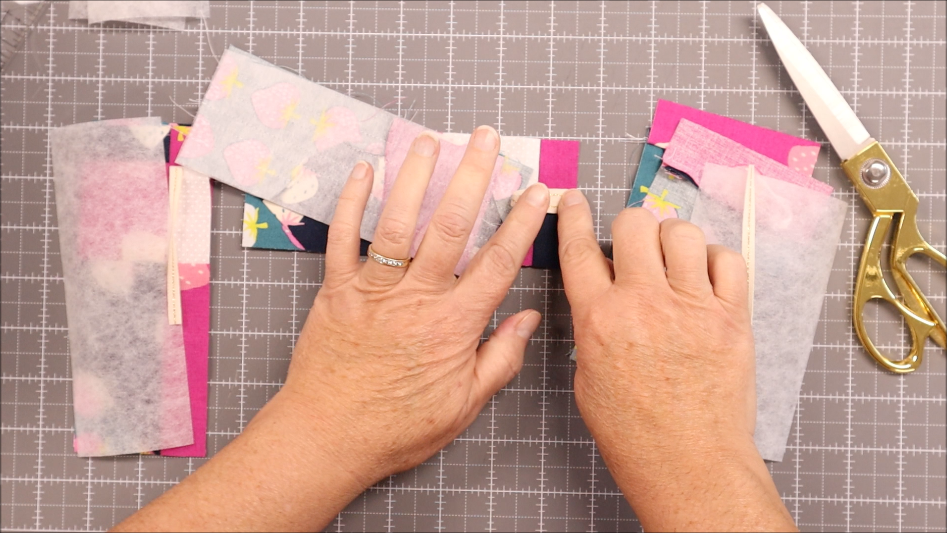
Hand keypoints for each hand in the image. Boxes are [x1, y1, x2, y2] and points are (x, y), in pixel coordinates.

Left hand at [113, 127, 550, 532]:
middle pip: (450, 226)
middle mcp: (417, 298)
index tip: (537, 191)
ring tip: (431, 139)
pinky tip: (364, 170)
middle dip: (472, 175)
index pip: (498, 261)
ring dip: (415, 176)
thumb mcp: (464, 406)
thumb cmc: (398, 427)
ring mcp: (374, 289)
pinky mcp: (336, 290)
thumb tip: (529, 318)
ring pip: (398, 222)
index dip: (521, 222)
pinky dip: (352, 202)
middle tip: (486, 138)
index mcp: (454, 325)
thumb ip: (501, 358)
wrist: (327, 438)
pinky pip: (343, 238)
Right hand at [557, 191, 794, 530]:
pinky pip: (727, 260)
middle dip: (632, 228)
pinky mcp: (731, 317)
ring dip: (673, 240)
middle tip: (636, 247)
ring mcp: (691, 307)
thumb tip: (602, 294)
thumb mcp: (588, 378)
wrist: (690, 463)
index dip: (576, 217)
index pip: (581, 250)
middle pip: (635, 224)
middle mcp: (644, 304)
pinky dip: (715, 261)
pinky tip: (706, 280)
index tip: (577, 201)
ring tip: (674, 263)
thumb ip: (594, 327)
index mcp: (600, 320)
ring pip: (682, 232)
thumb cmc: (636, 433)